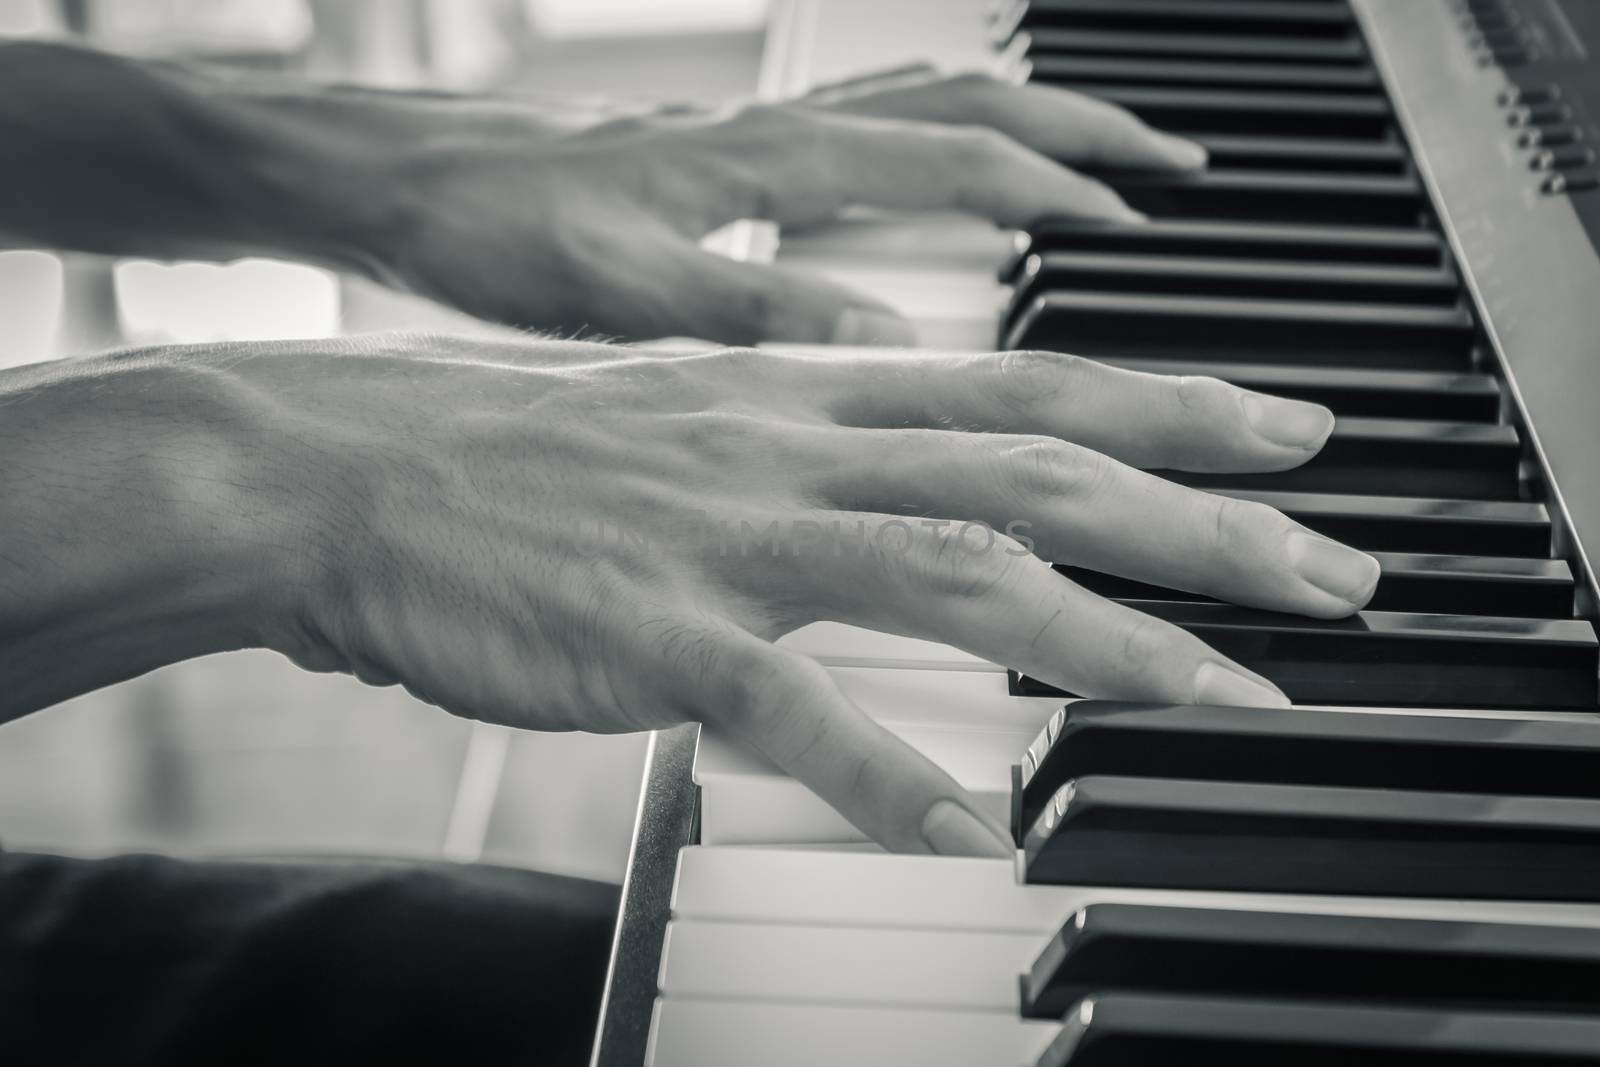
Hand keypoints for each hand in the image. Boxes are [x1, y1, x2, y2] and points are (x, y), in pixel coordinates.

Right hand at [207, 338, 1373, 858]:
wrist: (348, 466)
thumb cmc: (518, 450)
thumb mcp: (693, 412)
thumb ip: (813, 438)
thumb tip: (912, 474)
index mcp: (806, 392)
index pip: (1030, 388)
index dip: (1173, 406)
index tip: (1288, 435)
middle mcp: (794, 446)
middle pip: (1039, 468)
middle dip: (1204, 518)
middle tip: (1333, 568)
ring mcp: (729, 536)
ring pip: (955, 567)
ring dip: (1105, 635)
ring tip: (1227, 692)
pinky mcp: (653, 632)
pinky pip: (793, 707)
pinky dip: (890, 771)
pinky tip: (970, 830)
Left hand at [364, 74, 1204, 344]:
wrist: (395, 180)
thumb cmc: (487, 228)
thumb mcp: (621, 292)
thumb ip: (757, 317)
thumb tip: (891, 354)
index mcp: (770, 163)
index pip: (955, 158)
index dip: (1060, 190)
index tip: (1143, 224)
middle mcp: (778, 134)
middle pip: (968, 111)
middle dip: (1082, 135)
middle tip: (1172, 172)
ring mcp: (754, 136)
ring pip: (921, 105)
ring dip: (1021, 126)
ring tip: (1095, 163)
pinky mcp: (724, 157)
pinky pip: (861, 124)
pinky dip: (932, 137)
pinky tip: (943, 181)